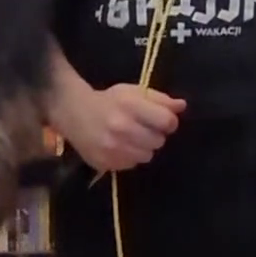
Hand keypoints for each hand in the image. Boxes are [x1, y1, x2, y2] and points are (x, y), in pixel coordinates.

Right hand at [53, 82, 185, 172]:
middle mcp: (121, 127)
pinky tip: (119, 146)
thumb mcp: (134, 92)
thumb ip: (160, 99)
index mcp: (130, 105)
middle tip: (143, 128)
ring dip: (143, 147)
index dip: (169, 121)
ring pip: (147, 156)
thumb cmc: (109, 101)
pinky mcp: (105, 163)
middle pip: (159, 141)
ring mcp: (112, 148)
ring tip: (131, 137)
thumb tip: (182, 106)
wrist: (73, 112)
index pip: (167, 122)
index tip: (162, 120)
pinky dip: (129, 157)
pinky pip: (131, 165)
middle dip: (155, 135)